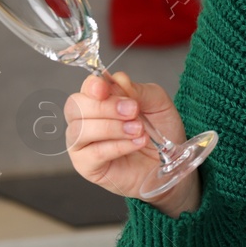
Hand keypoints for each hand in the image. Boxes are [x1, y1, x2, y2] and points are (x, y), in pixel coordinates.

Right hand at [65, 72, 198, 217]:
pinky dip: (118, 146)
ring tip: (138, 130)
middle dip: (105, 107)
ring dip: (112, 127)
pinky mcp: (87, 166)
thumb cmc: (160, 132)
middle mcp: (85, 120)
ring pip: (80, 130)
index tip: (105, 88)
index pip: (85, 88)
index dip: (92, 86)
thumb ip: (139, 90)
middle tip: (133, 111)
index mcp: (100, 100)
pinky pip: (93, 153)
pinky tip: (136, 143)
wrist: (170, 162)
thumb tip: (118, 80)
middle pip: (75, 106)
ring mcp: (82, 144)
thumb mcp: (158, 104)